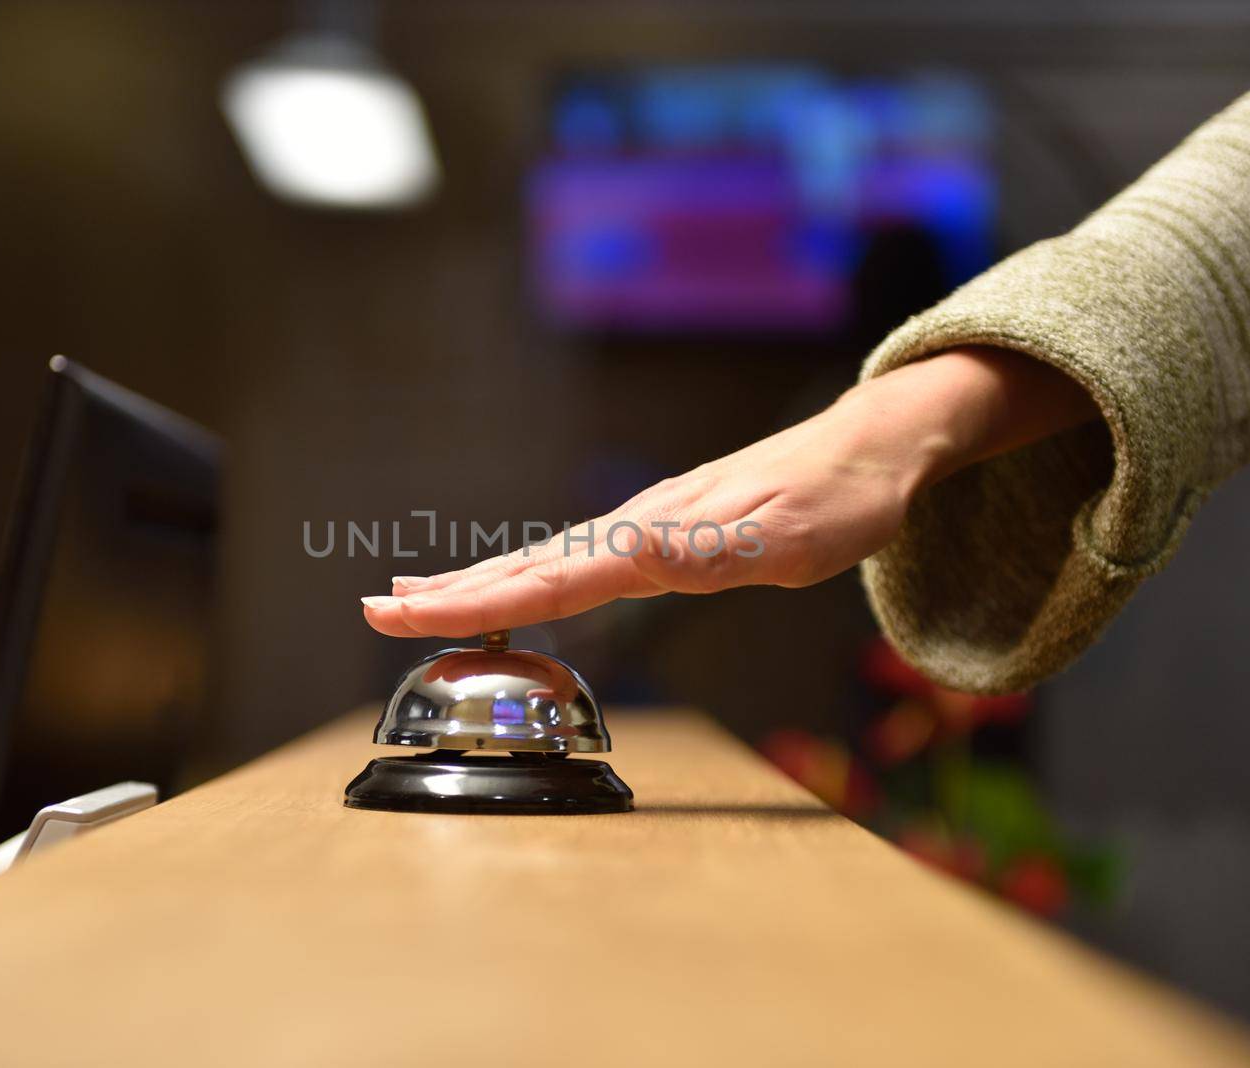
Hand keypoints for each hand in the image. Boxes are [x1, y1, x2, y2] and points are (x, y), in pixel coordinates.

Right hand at [361, 348, 1095, 638]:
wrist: (872, 446)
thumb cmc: (841, 499)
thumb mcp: (791, 536)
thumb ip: (708, 552)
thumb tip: (627, 555)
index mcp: (656, 538)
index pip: (547, 580)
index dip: (472, 603)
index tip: (405, 616)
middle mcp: (636, 528)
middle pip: (524, 566)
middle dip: (449, 595)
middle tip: (377, 611)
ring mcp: (643, 525)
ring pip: (539, 558)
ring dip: (474, 581)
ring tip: (414, 595)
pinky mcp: (658, 528)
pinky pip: (571, 556)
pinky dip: (521, 573)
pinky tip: (510, 579)